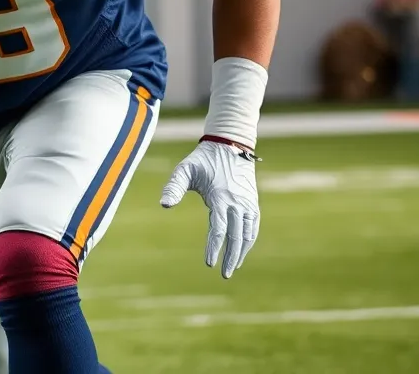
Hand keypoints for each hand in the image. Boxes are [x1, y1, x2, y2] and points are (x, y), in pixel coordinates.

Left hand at [161, 138, 259, 278]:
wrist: (229, 145)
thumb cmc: (202, 159)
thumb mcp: (184, 169)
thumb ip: (173, 187)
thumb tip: (164, 205)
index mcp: (220, 197)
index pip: (219, 229)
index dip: (214, 247)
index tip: (209, 263)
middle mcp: (237, 202)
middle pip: (236, 236)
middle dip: (230, 257)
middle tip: (223, 274)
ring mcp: (248, 202)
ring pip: (248, 234)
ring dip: (242, 252)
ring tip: (233, 267)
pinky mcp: (252, 201)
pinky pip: (254, 226)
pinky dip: (249, 240)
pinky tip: (242, 250)